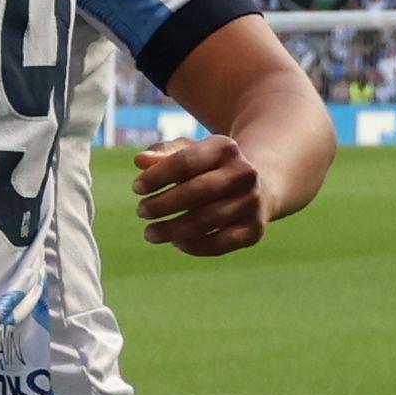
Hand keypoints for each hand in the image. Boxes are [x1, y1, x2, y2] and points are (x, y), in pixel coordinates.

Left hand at [135, 130, 272, 253]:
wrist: (259, 186)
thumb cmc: (210, 168)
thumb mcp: (190, 153)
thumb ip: (163, 154)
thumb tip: (140, 161)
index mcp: (226, 148)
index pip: (186, 162)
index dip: (157, 176)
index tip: (136, 188)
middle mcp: (244, 174)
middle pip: (197, 192)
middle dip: (163, 204)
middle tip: (141, 211)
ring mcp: (252, 203)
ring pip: (207, 220)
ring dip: (172, 230)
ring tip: (150, 233)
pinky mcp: (254, 231)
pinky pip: (219, 244)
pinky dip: (193, 246)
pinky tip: (175, 241)